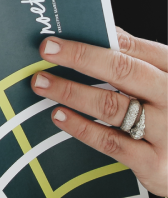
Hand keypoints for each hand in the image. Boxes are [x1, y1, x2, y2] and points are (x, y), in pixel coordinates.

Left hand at [31, 29, 167, 197]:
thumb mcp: (164, 82)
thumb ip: (137, 60)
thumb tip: (99, 34)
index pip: (134, 49)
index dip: (92, 43)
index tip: (55, 40)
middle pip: (124, 71)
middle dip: (80, 58)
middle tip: (45, 51)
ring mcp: (167, 131)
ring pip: (111, 106)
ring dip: (71, 92)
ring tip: (42, 83)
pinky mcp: (155, 163)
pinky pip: (111, 142)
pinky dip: (81, 127)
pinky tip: (58, 116)